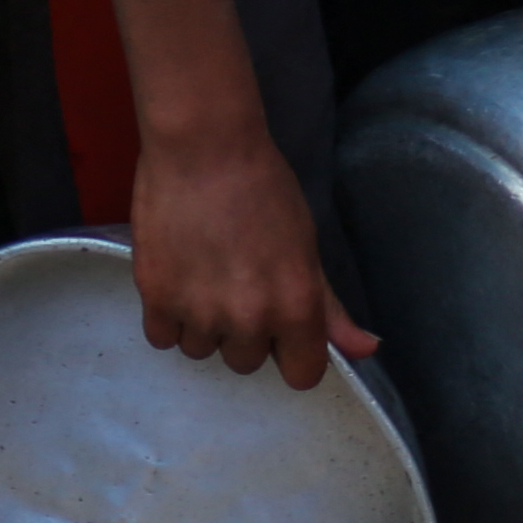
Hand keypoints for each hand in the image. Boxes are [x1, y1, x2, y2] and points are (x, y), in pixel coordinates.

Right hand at [127, 120, 375, 386]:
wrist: (203, 146)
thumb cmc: (264, 187)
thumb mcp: (307, 245)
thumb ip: (330, 307)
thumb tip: (366, 351)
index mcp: (296, 306)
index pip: (301, 376)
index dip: (292, 352)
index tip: (280, 326)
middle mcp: (249, 318)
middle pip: (246, 362)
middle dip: (243, 331)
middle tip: (236, 281)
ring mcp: (199, 311)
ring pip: (201, 350)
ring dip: (202, 324)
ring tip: (203, 274)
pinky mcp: (156, 297)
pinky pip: (163, 338)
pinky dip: (168, 316)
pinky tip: (177, 278)